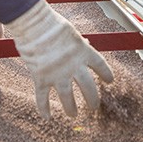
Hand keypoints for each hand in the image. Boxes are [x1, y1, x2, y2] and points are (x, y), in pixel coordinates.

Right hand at [7, 0, 113, 117]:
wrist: (33, 24)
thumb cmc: (51, 23)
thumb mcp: (71, 32)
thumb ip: (79, 43)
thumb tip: (87, 45)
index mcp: (84, 51)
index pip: (100, 66)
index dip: (107, 74)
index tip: (109, 81)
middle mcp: (73, 65)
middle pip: (88, 87)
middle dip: (93, 99)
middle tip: (93, 107)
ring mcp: (57, 73)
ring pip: (67, 97)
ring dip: (71, 108)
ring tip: (72, 115)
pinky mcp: (40, 77)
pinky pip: (42, 97)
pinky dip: (44, 108)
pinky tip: (47, 117)